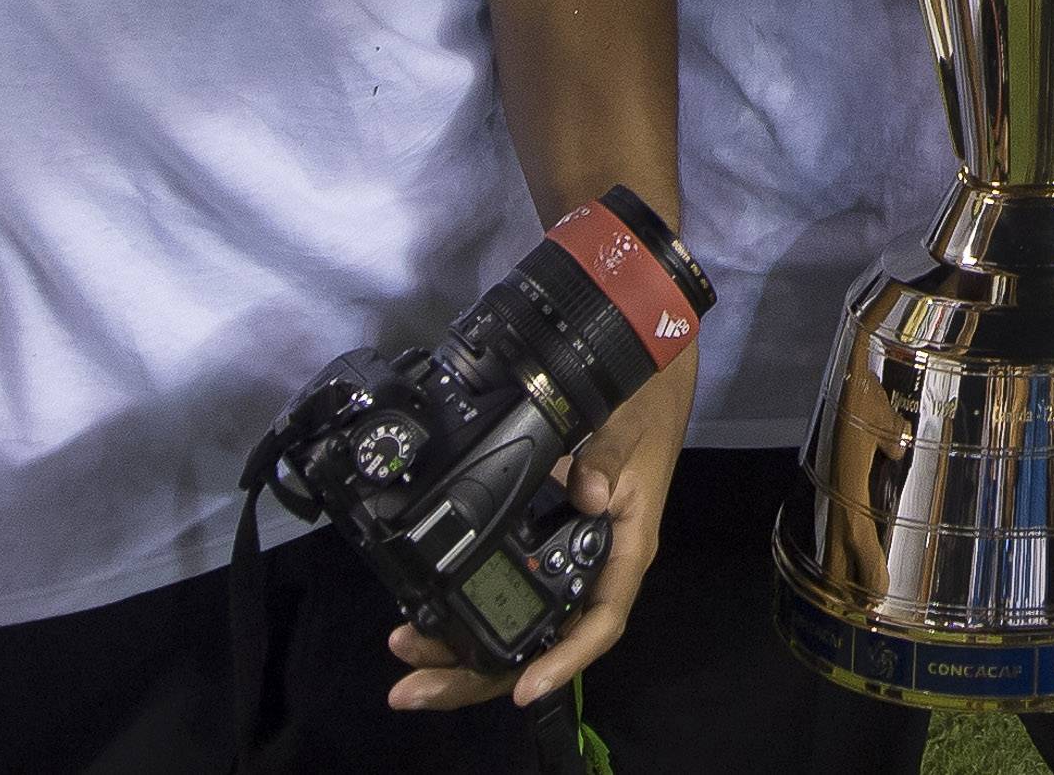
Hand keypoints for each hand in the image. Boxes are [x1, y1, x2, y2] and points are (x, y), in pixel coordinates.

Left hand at [386, 346, 694, 712]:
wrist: (647, 365)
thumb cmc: (646, 402)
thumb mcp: (630, 425)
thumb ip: (608, 459)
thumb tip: (590, 495)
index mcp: (623, 548)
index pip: (597, 622)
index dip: (562, 661)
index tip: (522, 688)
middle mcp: (594, 562)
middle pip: (540, 639)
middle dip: (478, 672)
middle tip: (414, 686)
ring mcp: (567, 552)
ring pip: (519, 620)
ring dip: (462, 645)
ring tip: (406, 651)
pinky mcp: (546, 535)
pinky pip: (510, 585)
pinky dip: (469, 606)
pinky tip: (431, 614)